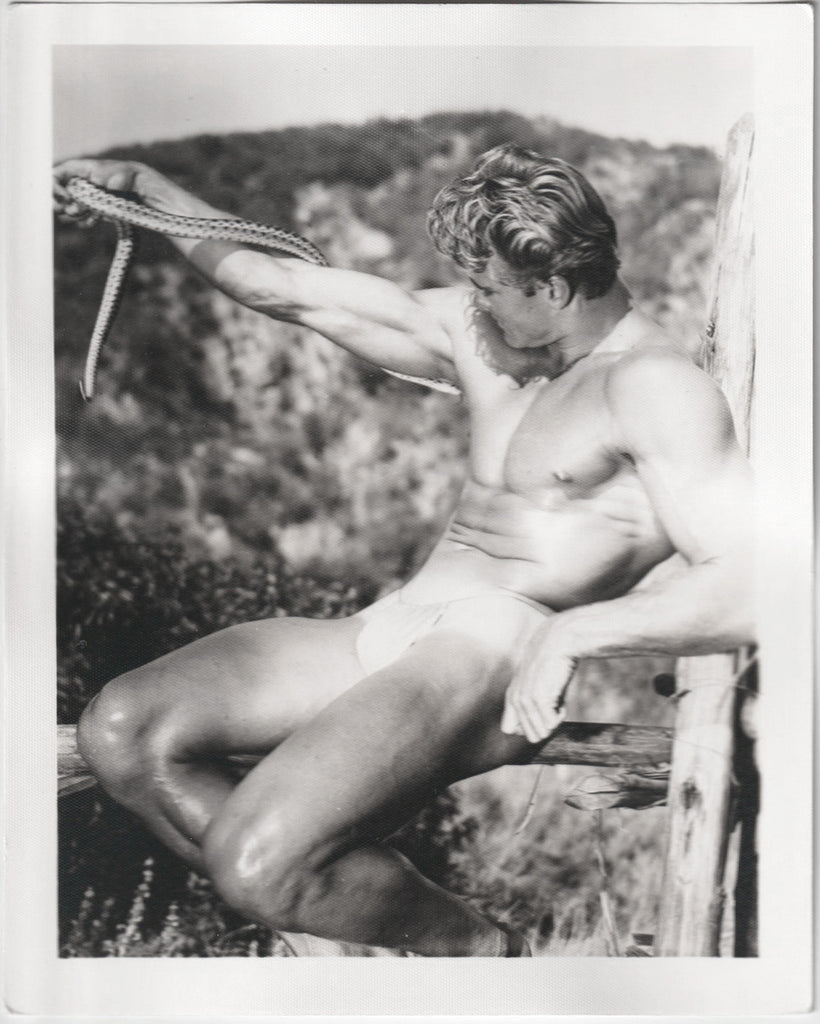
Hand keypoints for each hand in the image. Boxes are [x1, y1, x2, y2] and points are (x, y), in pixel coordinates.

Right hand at [53, 158, 146, 224]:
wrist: (139, 187)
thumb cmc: (121, 174)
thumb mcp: (98, 172)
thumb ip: (79, 181)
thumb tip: (68, 200)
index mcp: (75, 170)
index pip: (52, 177)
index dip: (54, 189)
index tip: (66, 198)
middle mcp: (77, 185)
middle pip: (56, 197)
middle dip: (62, 205)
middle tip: (73, 210)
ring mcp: (84, 199)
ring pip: (67, 211)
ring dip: (75, 214)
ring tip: (88, 212)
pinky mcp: (93, 211)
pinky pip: (81, 220)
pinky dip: (85, 222)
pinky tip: (94, 219)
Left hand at [501, 620, 578, 742]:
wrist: (559, 641)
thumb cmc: (554, 661)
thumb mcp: (538, 682)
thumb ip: (533, 702)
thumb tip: (542, 727)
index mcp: (511, 695)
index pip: (509, 729)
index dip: (530, 725)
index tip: (543, 710)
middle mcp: (515, 700)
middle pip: (529, 735)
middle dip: (545, 725)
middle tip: (553, 705)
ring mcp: (525, 700)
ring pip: (540, 734)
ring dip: (553, 721)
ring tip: (557, 700)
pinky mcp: (538, 699)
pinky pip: (552, 725)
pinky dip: (561, 716)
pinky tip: (562, 699)